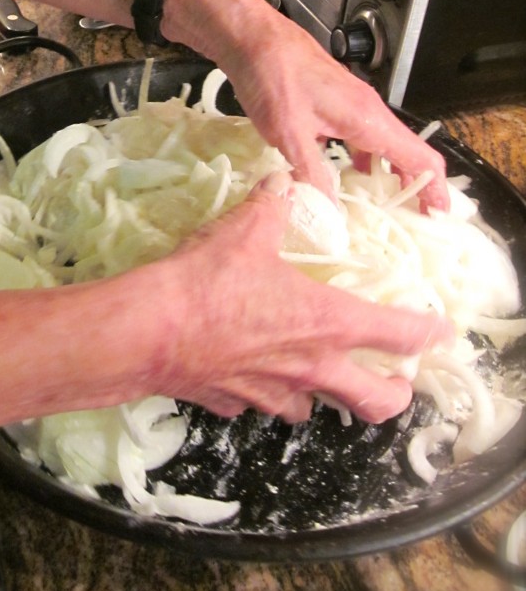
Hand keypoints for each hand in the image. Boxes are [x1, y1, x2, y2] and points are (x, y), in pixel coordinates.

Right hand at [162, 176, 453, 423]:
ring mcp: (270, 393)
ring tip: (315, 374)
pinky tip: (248, 371)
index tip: (439, 331)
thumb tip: (281, 181)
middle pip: (372, 401)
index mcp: (326, 322)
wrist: (151, 330)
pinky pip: (258, 404)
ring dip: (321, 394)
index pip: (397, 335)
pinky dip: (262, 392)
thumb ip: (273, 203)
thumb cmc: (209, 279)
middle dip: (393, 395)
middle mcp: (308, 367)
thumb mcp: (246, 229)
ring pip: (313, 408)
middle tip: (396, 384)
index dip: (426, 333)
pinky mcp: (232, 403)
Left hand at [214, 0, 448, 210]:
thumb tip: (329, 212)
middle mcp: (367, 110)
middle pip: (407, 153)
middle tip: (411, 220)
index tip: (438, 218)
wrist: (253, 39)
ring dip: (387, 174)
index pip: (421, 158)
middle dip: (414, 187)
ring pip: (382, 144)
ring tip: (381, 205)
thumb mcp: (288, 134)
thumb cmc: (271, 76)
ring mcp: (352, 104)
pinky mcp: (334, 102)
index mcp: (367, 119)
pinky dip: (362, 159)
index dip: (435, 190)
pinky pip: (359, 136)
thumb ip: (311, 175)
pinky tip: (344, 175)